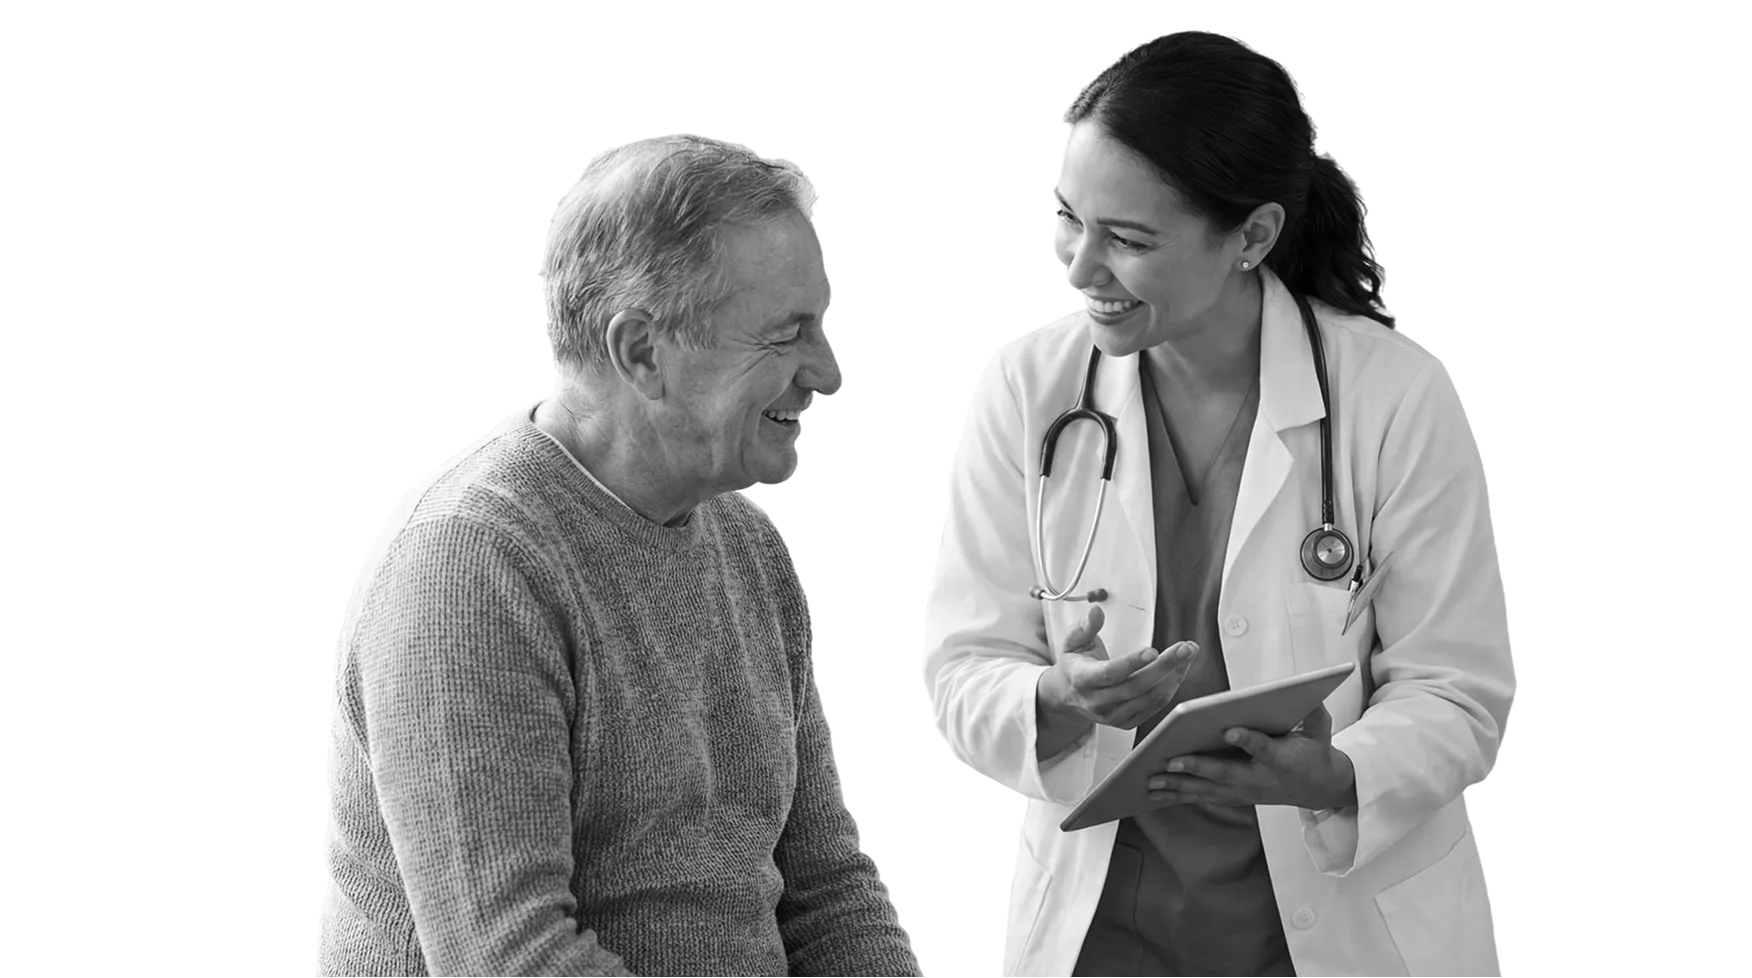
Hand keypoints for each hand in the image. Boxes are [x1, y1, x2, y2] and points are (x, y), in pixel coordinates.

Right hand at [1042, 605, 1200, 730]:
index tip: (1154, 651)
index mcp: (1082, 679)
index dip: (1132, 663)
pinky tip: (1179, 669)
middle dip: (1165, 666)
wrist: (1069, 695)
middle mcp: (1097, 702)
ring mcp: (1112, 715)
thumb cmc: (1075, 663)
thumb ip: (1086, 626)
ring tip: (1188, 654)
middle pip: (1136, 686)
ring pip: (1149, 698)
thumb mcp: (1072, 641)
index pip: (1109, 673)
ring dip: (1174, 676)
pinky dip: (1170, 688)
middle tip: (1185, 647)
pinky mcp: (1126, 723)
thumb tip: (1096, 610)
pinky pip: (1154, 707)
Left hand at [1146, 702, 1353, 810]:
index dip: (1248, 740)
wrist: (1318, 788)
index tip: (1230, 730)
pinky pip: (1203, 796)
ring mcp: (1246, 792)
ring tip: (1152, 780)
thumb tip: (1310, 689)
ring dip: (1179, 785)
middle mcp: (1260, 779)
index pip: (1264, 748)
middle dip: (1198, 767)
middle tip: (1172, 760)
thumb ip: (1314, 712)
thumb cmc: (1315, 754)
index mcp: (1283, 760)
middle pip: (1226, 773)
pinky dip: (1178, 795)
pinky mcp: (1234, 796)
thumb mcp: (1320, 731)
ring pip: (1208, 789)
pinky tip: (1155, 793)